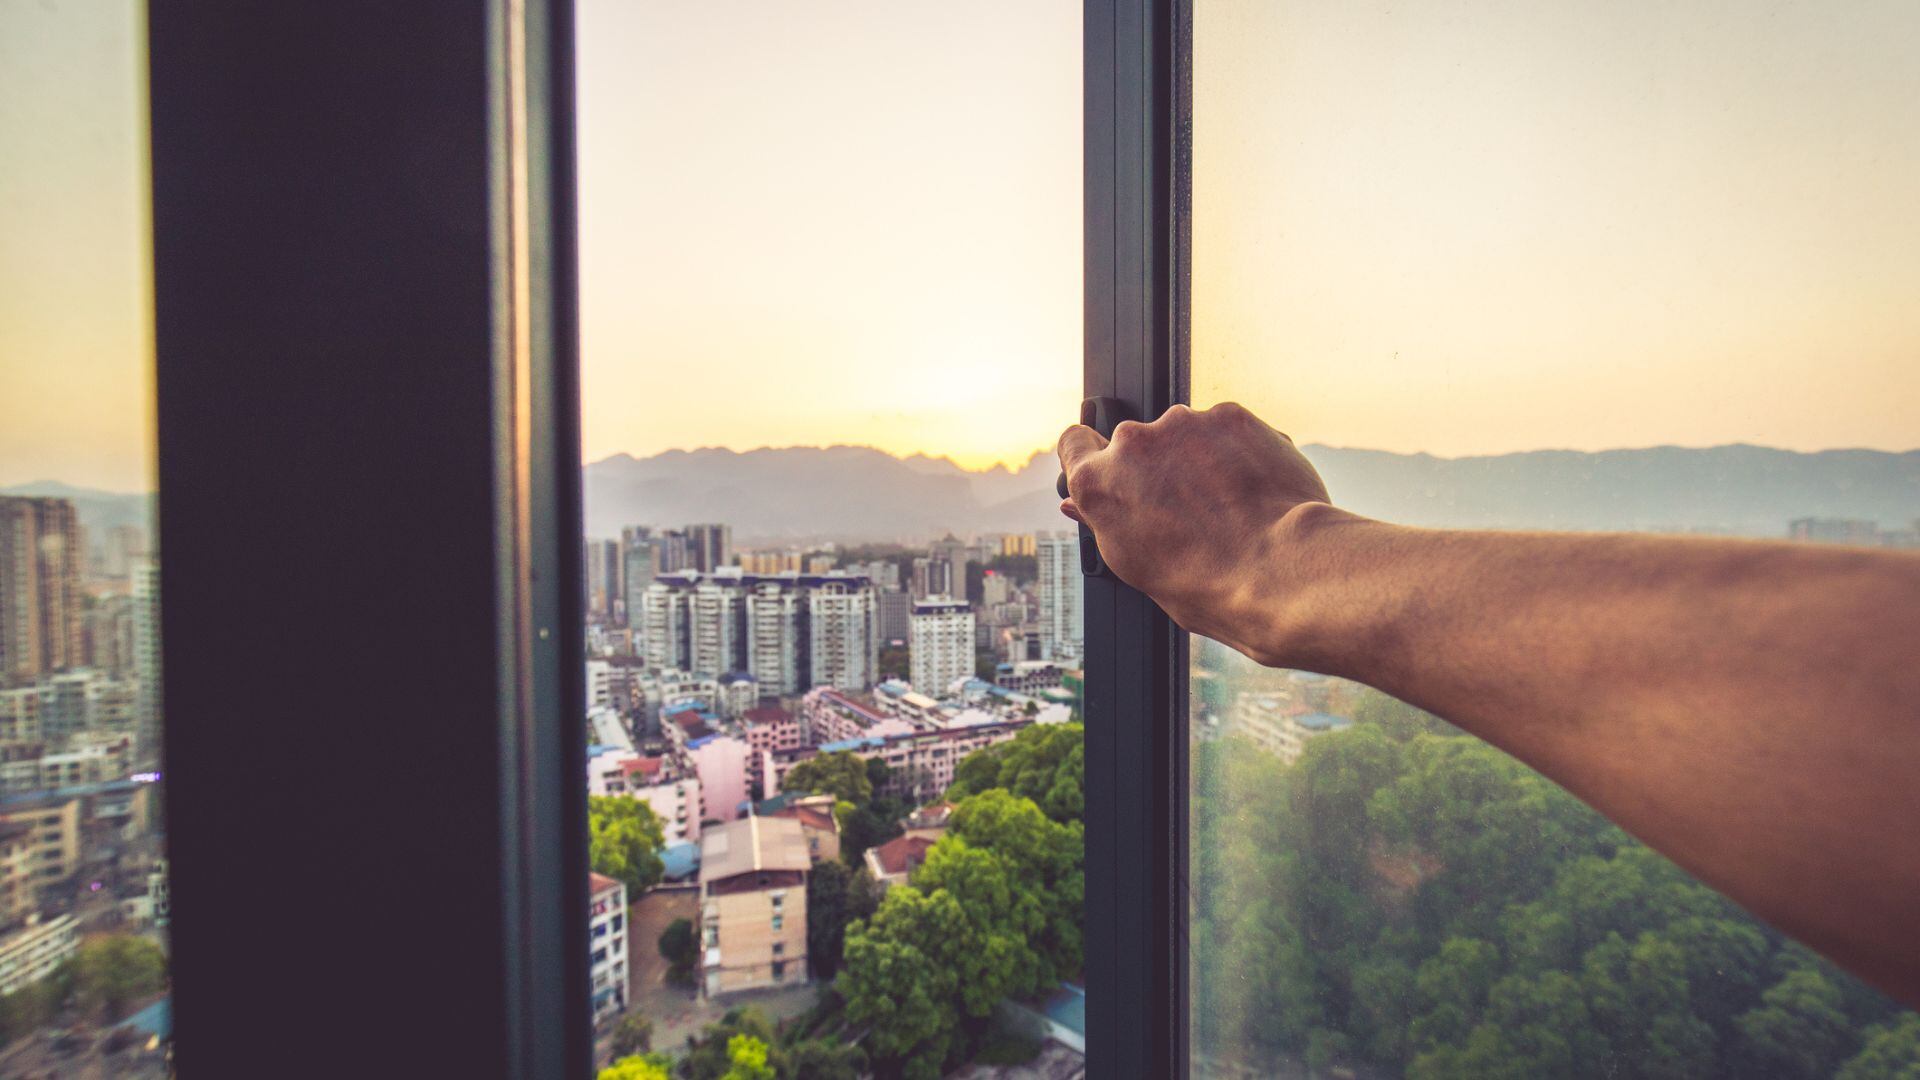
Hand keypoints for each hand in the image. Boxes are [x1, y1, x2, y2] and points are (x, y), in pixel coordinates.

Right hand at [1056, 402, 1333, 659]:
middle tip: (1187, 508)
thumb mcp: (1136, 566)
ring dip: (1199, 457)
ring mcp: (1183, 424)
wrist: (1277, 570)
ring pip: (1185, 434)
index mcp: (1097, 483)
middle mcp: (1133, 443)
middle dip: (1156, 466)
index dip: (1092, 455)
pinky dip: (1237, 450)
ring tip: (1229, 504)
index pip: (1073, 443)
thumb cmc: (1205, 585)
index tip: (1112, 469)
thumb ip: (1105, 522)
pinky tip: (1253, 488)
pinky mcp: (1231, 416)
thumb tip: (1080, 503)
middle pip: (1136, 444)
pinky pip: (1226, 429)